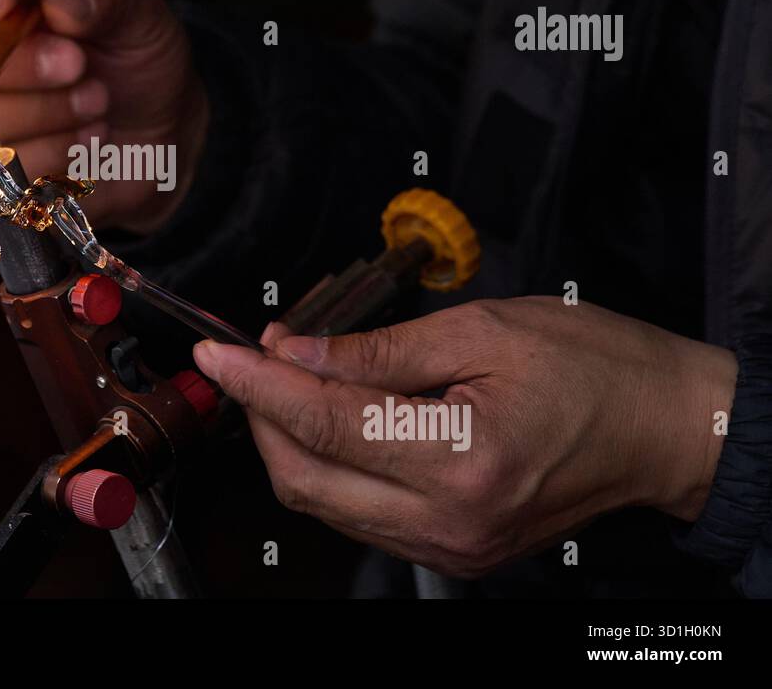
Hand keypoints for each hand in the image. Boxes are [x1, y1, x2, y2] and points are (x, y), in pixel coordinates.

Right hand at [0, 0, 206, 232]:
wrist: (156, 135)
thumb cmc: (133, 61)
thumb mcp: (138, 13)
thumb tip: (59, 1)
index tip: (7, 5)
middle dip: (19, 63)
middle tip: (78, 63)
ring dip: (46, 111)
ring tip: (97, 101)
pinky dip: (51, 152)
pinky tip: (86, 139)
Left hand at [193, 297, 736, 577]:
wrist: (662, 428)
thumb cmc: (593, 367)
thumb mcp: (482, 330)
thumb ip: (376, 351)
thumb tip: (295, 353)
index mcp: (462, 458)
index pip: (324, 423)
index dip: (259, 384)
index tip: (219, 353)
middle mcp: (449, 520)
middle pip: (305, 478)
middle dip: (261, 417)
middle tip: (255, 360)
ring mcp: (450, 546)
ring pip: (323, 503)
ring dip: (290, 442)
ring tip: (292, 382)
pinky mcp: (453, 550)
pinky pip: (360, 515)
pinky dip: (330, 467)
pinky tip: (332, 420)